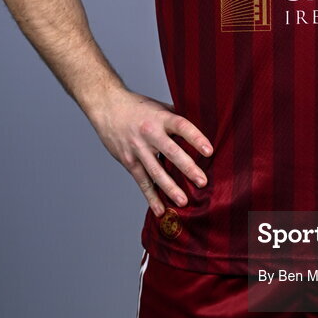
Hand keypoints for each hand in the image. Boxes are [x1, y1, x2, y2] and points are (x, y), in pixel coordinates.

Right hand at [88, 89, 212, 216]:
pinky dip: (151, 197)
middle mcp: (150, 133)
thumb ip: (177, 117)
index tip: (209, 151)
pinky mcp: (129, 161)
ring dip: (170, 188)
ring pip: (156, 171)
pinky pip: (142, 181)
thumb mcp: (159, 106)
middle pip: (171, 152)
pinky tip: (160, 210)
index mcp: (161, 118)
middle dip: (188, 168)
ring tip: (184, 201)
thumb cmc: (138, 107)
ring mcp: (138, 149)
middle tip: (202, 182)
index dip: (196, 138)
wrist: (107, 106)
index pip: (182, 127)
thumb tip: (203, 126)